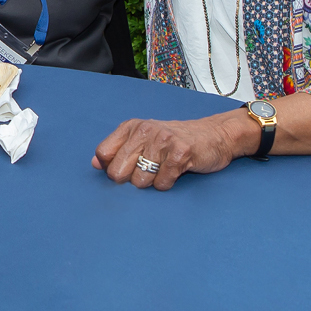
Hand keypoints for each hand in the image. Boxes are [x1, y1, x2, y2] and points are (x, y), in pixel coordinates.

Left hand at [91, 113, 249, 189]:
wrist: (215, 135)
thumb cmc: (175, 141)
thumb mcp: (144, 139)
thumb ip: (118, 150)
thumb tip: (95, 163)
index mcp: (131, 127)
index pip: (103, 154)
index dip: (111, 168)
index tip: (126, 169)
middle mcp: (144, 130)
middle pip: (118, 172)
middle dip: (130, 179)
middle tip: (147, 172)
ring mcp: (163, 141)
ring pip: (140, 181)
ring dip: (151, 182)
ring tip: (163, 169)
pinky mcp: (180, 154)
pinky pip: (162, 184)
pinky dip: (167, 184)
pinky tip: (175, 172)